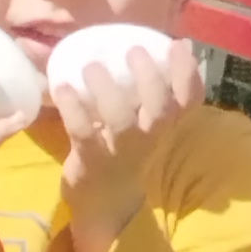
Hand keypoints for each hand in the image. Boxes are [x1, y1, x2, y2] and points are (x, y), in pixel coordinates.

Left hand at [57, 35, 201, 251]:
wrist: (103, 207)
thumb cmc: (122, 152)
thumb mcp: (142, 126)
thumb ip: (145, 93)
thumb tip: (144, 46)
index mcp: (163, 128)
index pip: (188, 101)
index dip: (187, 73)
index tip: (180, 44)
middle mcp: (148, 140)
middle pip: (160, 110)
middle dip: (151, 79)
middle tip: (134, 50)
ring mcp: (119, 153)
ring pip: (121, 122)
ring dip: (107, 92)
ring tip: (92, 67)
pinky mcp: (90, 162)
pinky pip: (83, 134)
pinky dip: (72, 109)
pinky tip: (62, 88)